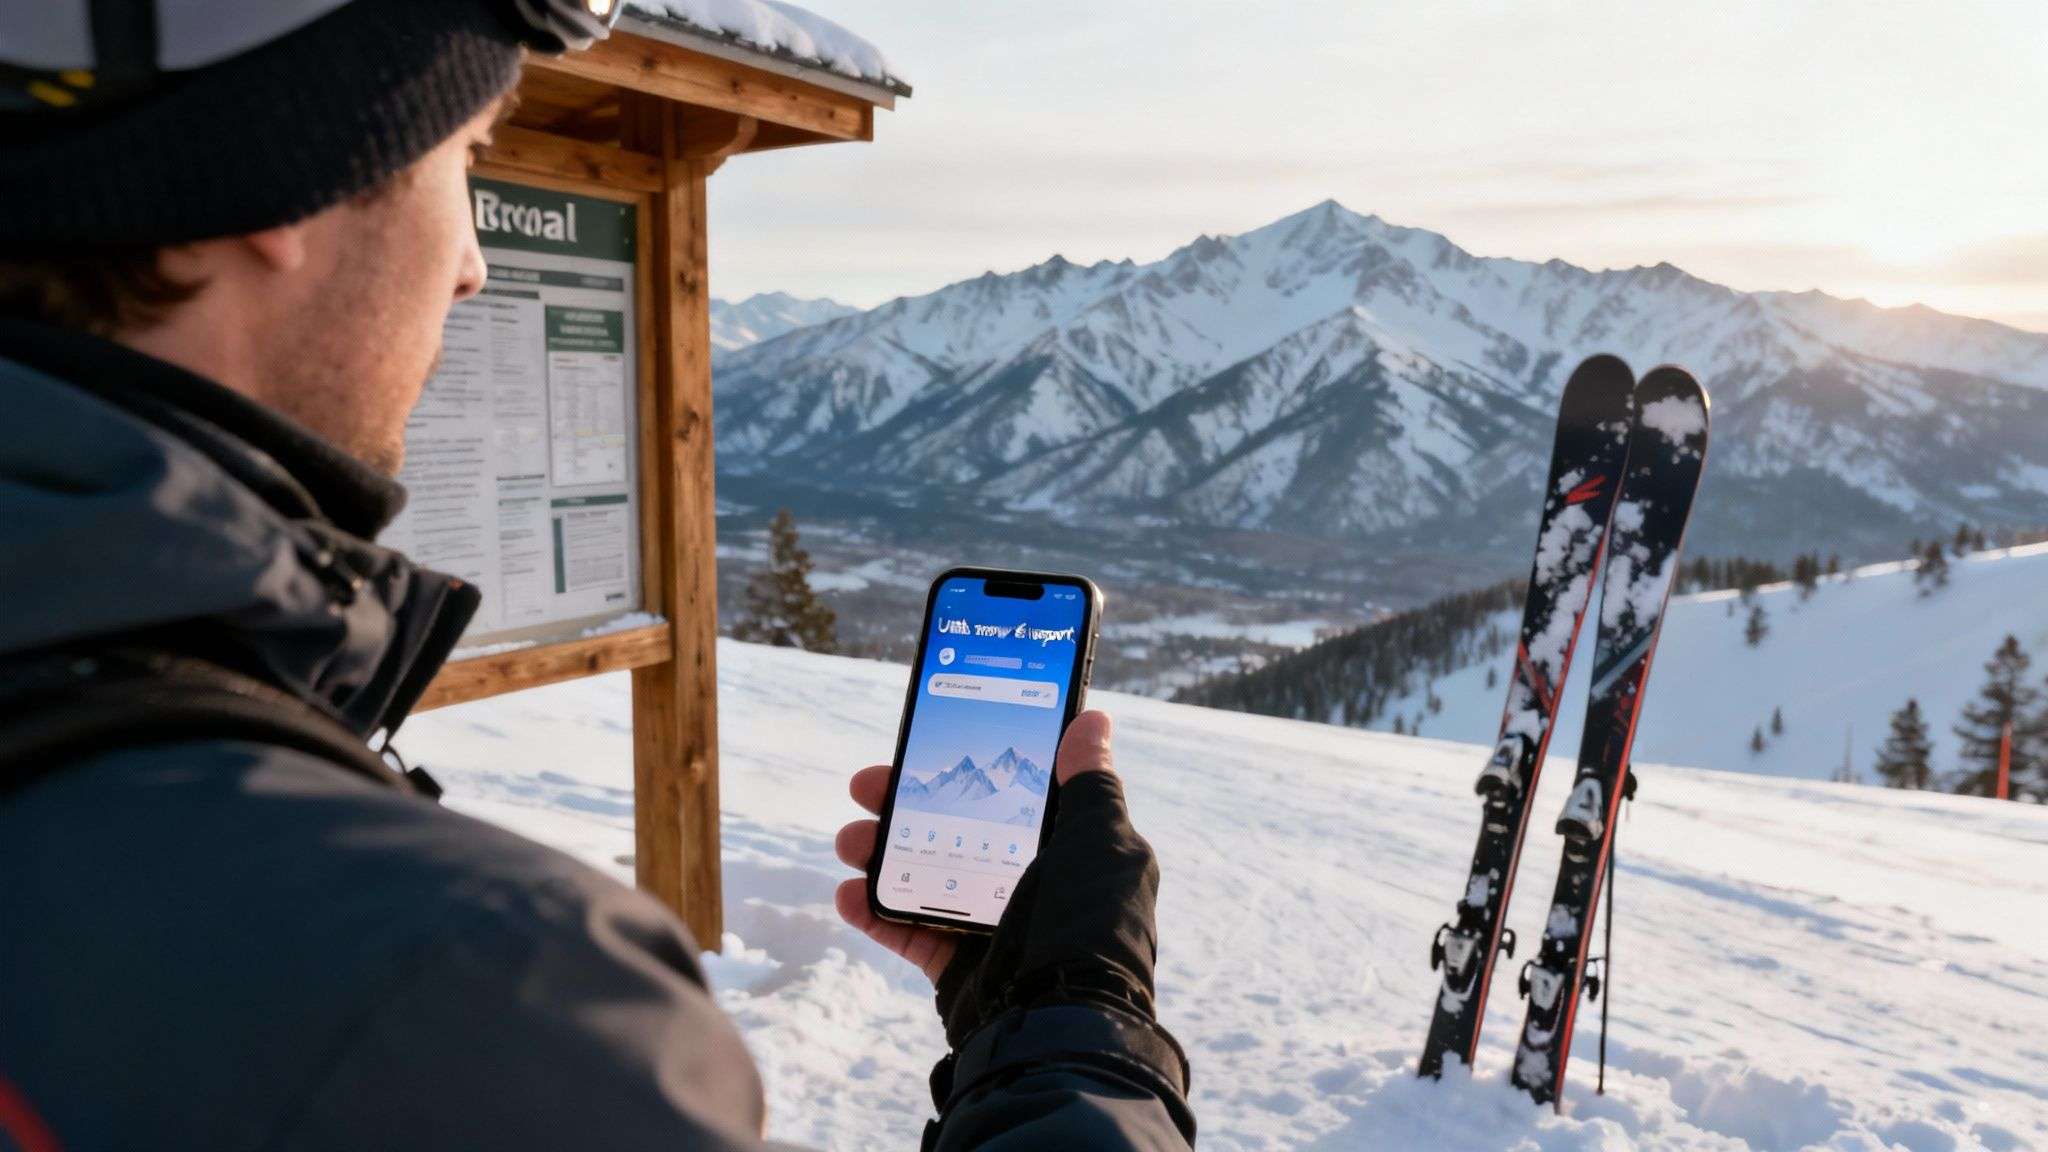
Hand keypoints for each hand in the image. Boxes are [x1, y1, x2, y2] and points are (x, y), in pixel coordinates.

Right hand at [832, 710, 1122, 984]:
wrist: (1058, 1024)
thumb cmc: (1085, 927)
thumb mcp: (1098, 845)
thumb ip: (1090, 786)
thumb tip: (1093, 720)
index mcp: (1062, 850)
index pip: (1007, 795)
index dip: (965, 767)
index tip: (922, 745)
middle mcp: (1025, 884)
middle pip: (951, 829)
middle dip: (902, 805)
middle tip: (865, 786)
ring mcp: (987, 926)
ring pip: (920, 876)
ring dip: (878, 853)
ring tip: (851, 842)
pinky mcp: (957, 966)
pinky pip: (906, 932)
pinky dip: (873, 913)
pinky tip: (849, 894)